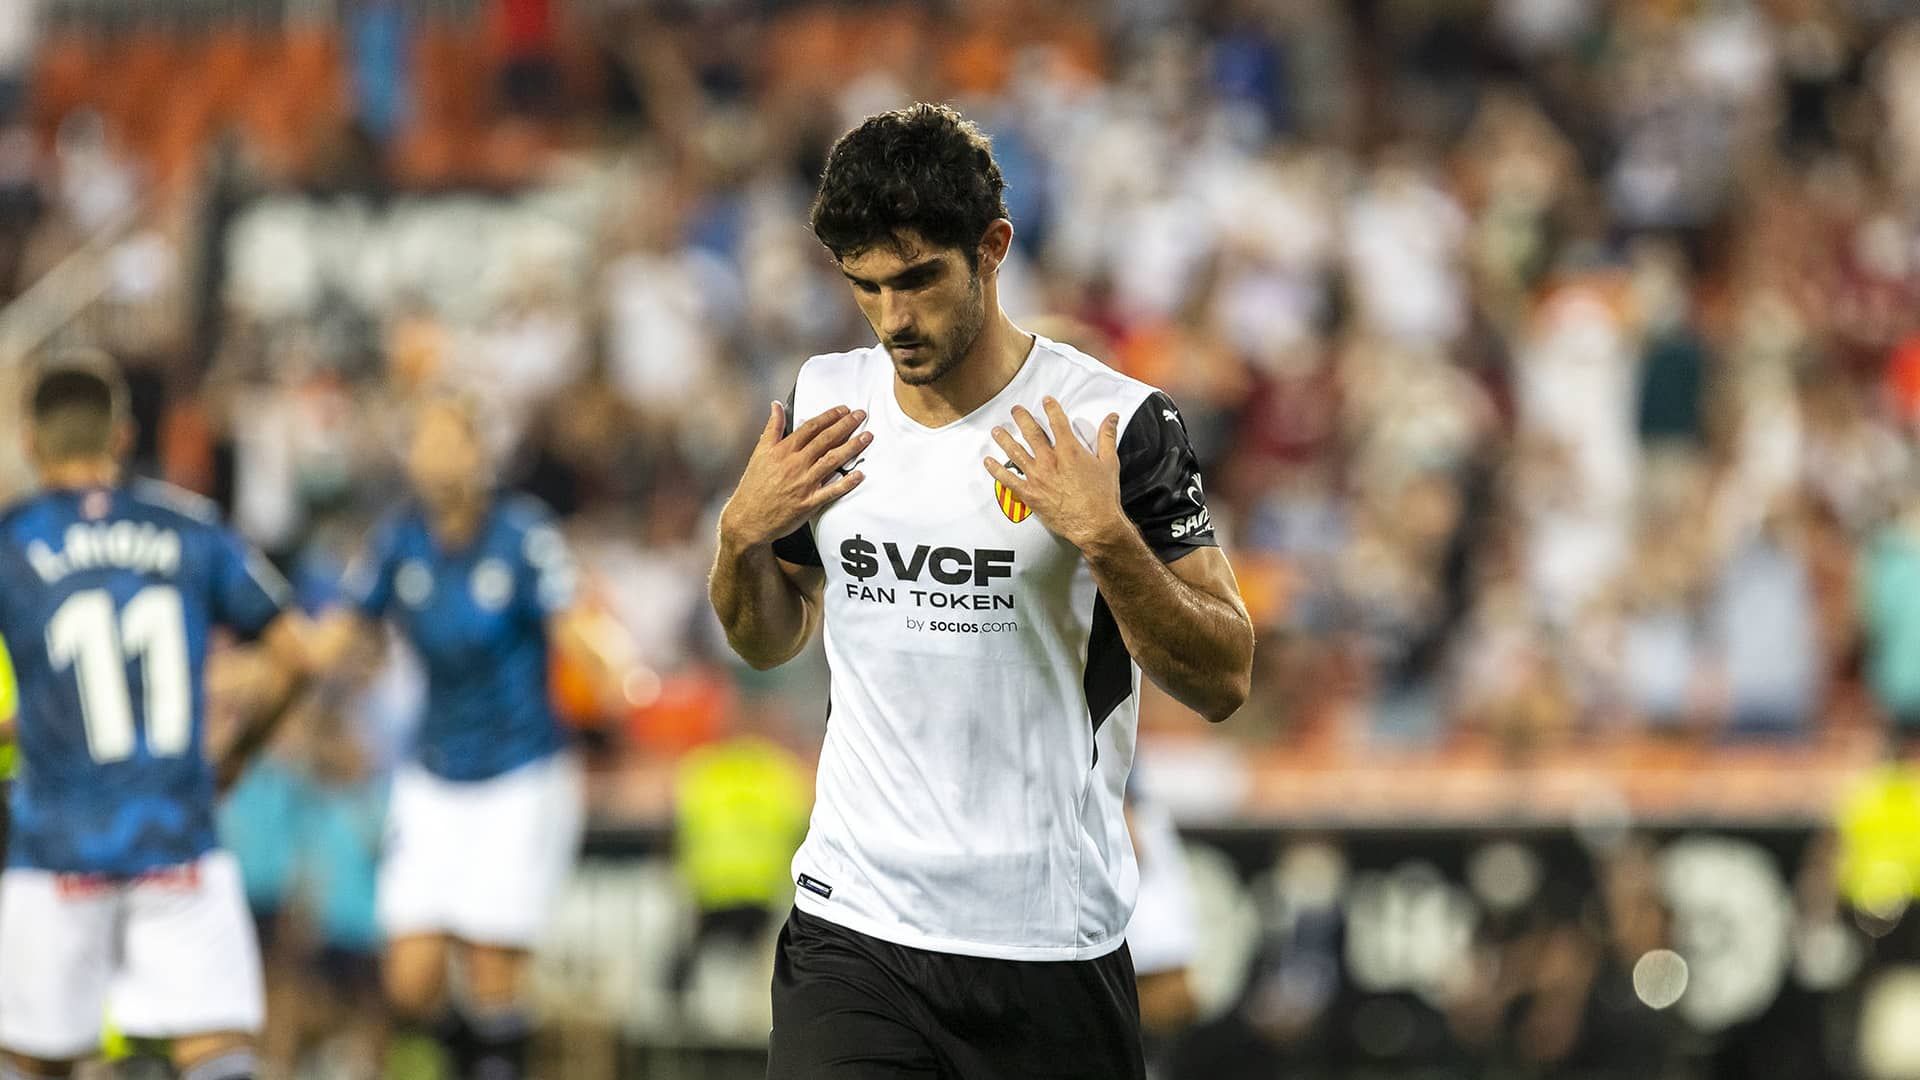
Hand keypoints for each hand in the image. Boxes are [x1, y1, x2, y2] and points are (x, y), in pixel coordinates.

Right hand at [721, 402, 870, 548]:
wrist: (748, 518)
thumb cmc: (754, 486)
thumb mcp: (759, 452)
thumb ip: (772, 428)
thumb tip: (776, 406)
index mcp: (783, 451)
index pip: (811, 428)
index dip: (830, 416)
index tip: (844, 410)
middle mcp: (795, 464)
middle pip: (825, 440)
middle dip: (846, 425)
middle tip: (861, 416)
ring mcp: (803, 484)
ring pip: (832, 461)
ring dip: (852, 447)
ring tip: (867, 437)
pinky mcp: (808, 503)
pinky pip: (831, 491)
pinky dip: (846, 483)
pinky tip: (859, 474)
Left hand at [985, 398, 1126, 551]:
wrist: (1095, 524)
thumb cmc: (1102, 497)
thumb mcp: (1109, 463)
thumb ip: (1107, 437)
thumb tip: (1112, 418)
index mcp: (1069, 450)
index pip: (1057, 422)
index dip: (1051, 408)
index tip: (1046, 401)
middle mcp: (1050, 460)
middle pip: (1031, 433)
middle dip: (1022, 418)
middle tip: (1016, 410)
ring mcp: (1037, 477)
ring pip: (1015, 452)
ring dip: (1005, 439)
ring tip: (997, 431)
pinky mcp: (1030, 494)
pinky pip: (1008, 479)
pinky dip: (996, 470)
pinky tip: (989, 462)